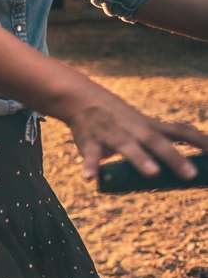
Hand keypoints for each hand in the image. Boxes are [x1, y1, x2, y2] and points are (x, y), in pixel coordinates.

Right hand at [54, 86, 207, 180]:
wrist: (81, 99)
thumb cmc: (116, 119)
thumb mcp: (140, 126)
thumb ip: (155, 145)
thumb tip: (173, 171)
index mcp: (150, 127)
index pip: (181, 132)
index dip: (201, 142)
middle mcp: (135, 130)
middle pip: (157, 143)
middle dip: (174, 158)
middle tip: (191, 175)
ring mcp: (113, 135)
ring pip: (128, 147)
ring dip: (140, 159)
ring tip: (152, 173)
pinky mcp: (91, 142)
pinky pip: (91, 155)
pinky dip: (91, 166)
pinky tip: (90, 178)